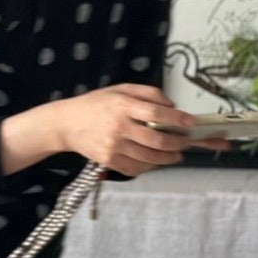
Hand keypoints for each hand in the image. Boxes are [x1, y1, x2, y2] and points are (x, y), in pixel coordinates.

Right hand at [16, 85, 226, 176]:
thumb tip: (172, 104)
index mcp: (122, 105)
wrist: (66, 123)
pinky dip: (150, 166)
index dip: (177, 119)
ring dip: (168, 158)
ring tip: (177, 154)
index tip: (191, 122)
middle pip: (157, 139)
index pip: (156, 113)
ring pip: (150, 157)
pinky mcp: (109, 160)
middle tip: (187, 143)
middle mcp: (119, 127)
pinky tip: (156, 161)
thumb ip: (148, 93)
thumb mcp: (120, 89)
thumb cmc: (96, 104)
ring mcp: (114, 146)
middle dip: (178, 143)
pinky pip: (136, 168)